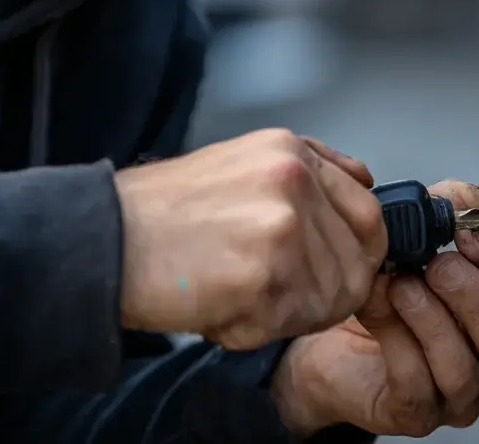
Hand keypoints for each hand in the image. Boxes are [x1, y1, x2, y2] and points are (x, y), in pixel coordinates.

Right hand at [114, 128, 387, 349]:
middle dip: (331, 287)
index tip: (332, 268)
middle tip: (284, 294)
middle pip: (359, 257)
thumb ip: (307, 171)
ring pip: (331, 297)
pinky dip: (260, 328)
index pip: (368, 210)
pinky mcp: (267, 273)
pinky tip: (223, 305)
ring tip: (238, 292)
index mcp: (290, 149)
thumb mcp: (242, 161)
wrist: (111, 239)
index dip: (355, 251)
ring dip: (290, 311)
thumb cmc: (166, 210)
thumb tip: (363, 183)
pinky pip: (293, 322)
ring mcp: (283, 224)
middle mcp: (293, 178)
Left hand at [271, 180, 478, 437]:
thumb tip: (469, 198)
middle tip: (437, 263)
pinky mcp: (414, 409)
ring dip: (430, 317)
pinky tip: (377, 307)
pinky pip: (417, 384)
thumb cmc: (379, 284)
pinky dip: (396, 339)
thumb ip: (443, 208)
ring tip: (400, 284)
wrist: (325, 327)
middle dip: (473, 294)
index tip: (471, 231)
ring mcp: (453, 390)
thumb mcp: (410, 233)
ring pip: (464, 367)